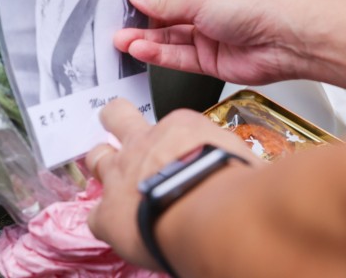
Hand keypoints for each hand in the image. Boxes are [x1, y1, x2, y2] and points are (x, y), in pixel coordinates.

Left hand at [86, 99, 258, 269]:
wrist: (206, 216)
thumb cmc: (228, 187)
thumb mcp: (242, 157)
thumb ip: (235, 158)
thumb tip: (250, 169)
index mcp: (179, 128)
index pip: (170, 123)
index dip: (172, 136)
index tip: (179, 147)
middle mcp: (143, 144)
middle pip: (116, 115)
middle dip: (115, 121)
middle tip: (120, 130)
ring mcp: (120, 175)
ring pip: (96, 157)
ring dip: (103, 165)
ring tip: (114, 181)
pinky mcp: (106, 213)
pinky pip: (94, 214)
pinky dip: (104, 221)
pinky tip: (118, 229)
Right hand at [114, 0, 312, 85]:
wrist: (288, 40)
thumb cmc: (255, 4)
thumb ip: (164, 0)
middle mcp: (208, 3)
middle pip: (166, 9)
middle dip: (142, 16)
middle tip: (116, 22)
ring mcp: (209, 32)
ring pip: (169, 35)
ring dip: (144, 37)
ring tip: (120, 39)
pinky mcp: (210, 59)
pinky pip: (178, 56)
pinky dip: (158, 54)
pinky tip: (139, 50)